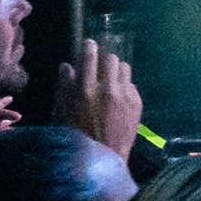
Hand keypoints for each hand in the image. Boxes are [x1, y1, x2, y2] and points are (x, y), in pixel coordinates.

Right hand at [58, 39, 142, 159]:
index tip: (89, 44)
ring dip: (115, 70)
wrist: (103, 157)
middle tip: (99, 65)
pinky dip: (123, 85)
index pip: (90, 58)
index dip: (89, 47)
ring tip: (109, 79)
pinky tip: (116, 96)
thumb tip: (67, 66)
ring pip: (124, 68)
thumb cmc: (77, 136)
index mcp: (86, 91)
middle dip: (104, 59)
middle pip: (111, 59)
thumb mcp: (62, 112)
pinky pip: (131, 84)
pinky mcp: (137, 103)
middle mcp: (108, 90)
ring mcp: (125, 96)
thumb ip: (65, 87)